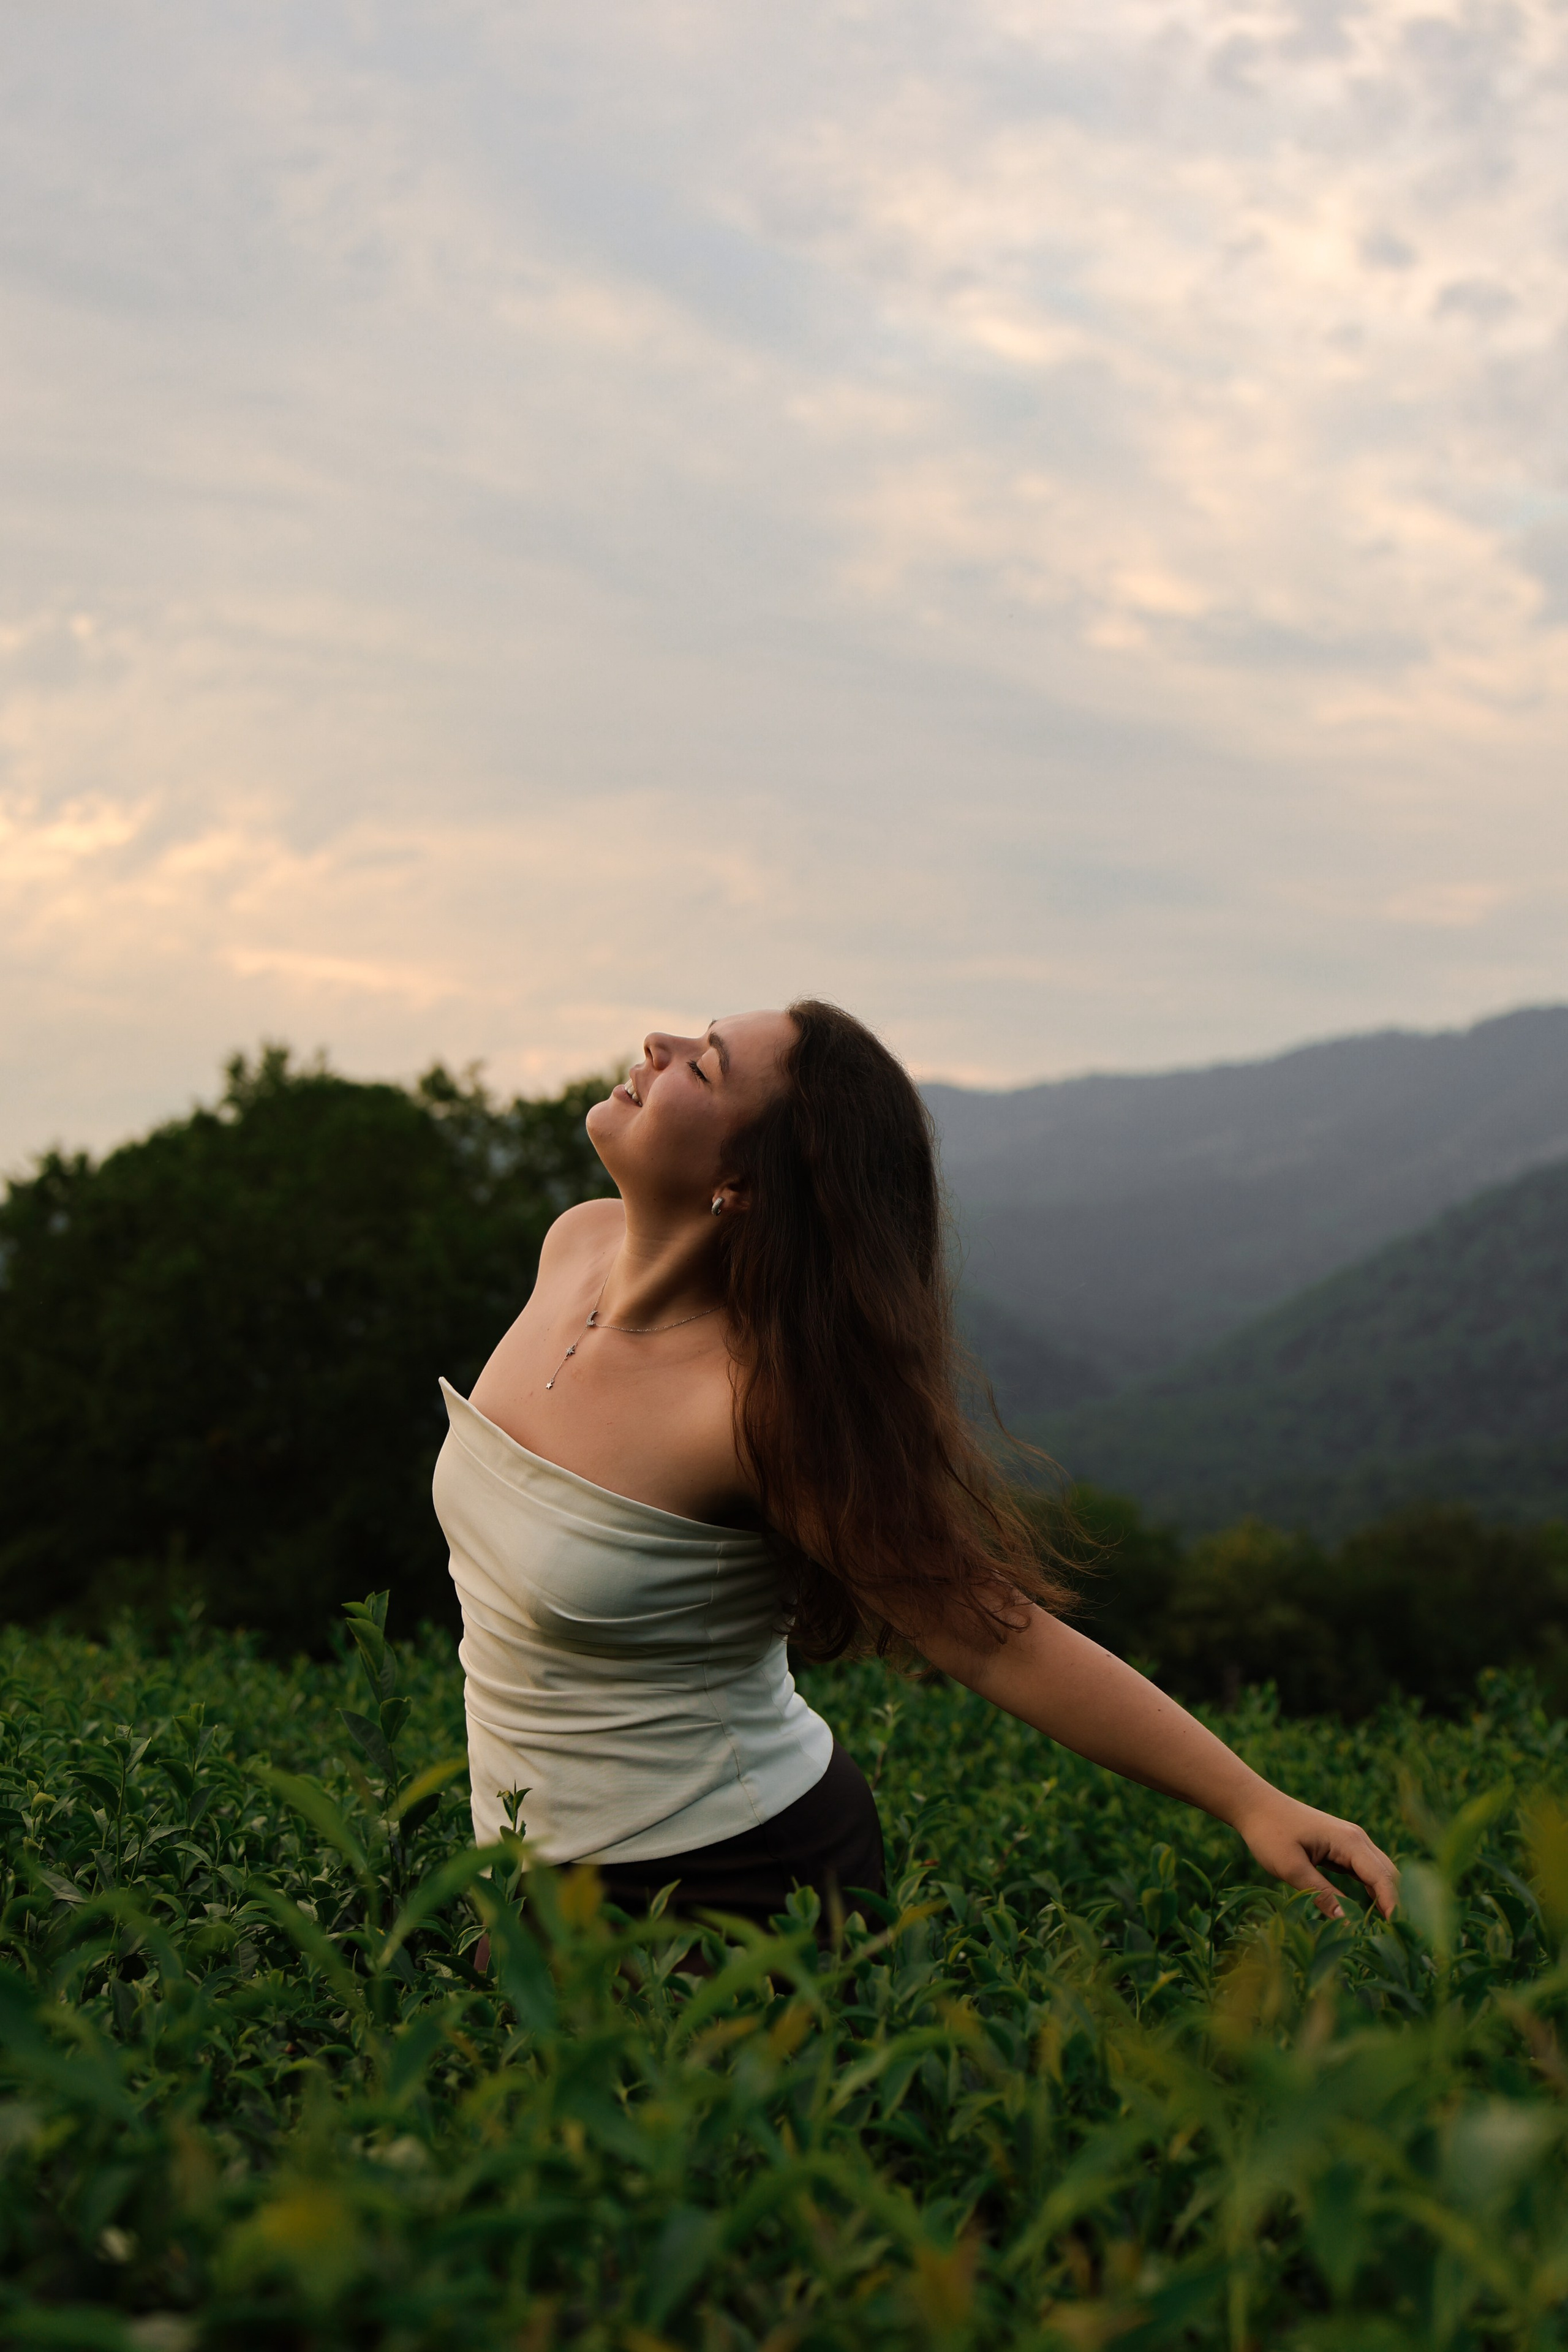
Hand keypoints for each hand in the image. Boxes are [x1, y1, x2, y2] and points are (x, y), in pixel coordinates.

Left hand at [1233, 1788, 1398, 1919]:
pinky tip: (1370, 1913)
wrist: (1255, 1805)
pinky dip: (1372, 1892)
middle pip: (1388, 1875)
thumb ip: (1321, 1894)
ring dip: (1385, 1899)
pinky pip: (1365, 1872)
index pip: (1383, 1878)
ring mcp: (1351, 1843)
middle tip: (1397, 1939)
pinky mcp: (1342, 1849)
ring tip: (1387, 1932)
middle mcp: (1357, 1839)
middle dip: (1395, 1905)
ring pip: (1380, 1874)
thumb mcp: (1291, 1867)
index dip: (1393, 1906)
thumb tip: (1347, 1923)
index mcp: (1349, 1841)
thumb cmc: (1269, 1832)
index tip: (1398, 1934)